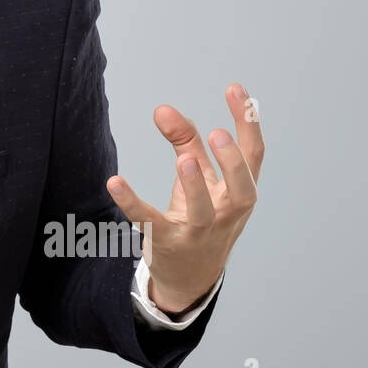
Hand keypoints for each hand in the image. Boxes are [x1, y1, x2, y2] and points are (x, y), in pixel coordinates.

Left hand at [106, 83, 263, 313]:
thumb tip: (163, 109)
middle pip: (242, 190)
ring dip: (194, 185)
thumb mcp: (200, 179)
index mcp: (239, 193)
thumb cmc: (200, 218)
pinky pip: (149, 222)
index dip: (248, 123)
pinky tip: (115, 182)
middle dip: (232, 162)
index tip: (235, 90)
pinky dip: (132, 203)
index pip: (253, 156)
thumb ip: (185, 141)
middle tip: (217, 134)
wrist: (190, 277)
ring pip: (202, 212)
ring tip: (185, 159)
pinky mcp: (167, 243)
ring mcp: (199, 232)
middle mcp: (226, 214)